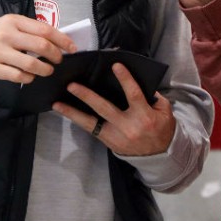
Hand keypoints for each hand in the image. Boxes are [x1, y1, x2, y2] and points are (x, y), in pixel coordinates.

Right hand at [0, 14, 76, 83]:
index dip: (62, 40)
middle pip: (41, 46)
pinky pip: (19, 76)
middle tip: (59, 60)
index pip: (45, 30)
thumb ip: (30, 30)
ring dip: (45, 69)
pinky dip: (30, 78)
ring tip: (47, 70)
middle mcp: (6, 35)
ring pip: (31, 64)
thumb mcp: (10, 25)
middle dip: (56, 56)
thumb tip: (58, 41)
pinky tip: (31, 76)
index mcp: (13, 21)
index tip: (72, 48)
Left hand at [52, 63, 175, 155]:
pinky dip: (78, 120)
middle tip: (72, 85)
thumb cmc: (161, 128)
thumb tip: (135, 78)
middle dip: (87, 96)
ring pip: (90, 123)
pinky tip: (66, 112)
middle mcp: (128, 127)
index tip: (115, 65)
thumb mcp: (164, 110)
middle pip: (104, 108)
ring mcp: (116, 136)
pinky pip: (90, 130)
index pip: (133, 94)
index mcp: (144, 116)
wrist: (159, 155)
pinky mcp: (108, 142)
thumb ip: (152, 95)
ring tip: (57, 103)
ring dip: (72, 112)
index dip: (125, 79)